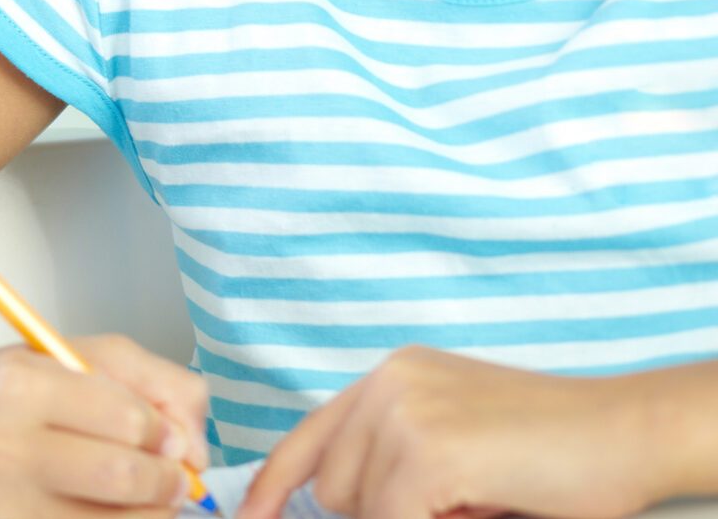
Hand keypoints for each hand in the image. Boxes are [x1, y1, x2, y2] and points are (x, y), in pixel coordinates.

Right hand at [0, 334, 209, 518]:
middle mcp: (1, 449)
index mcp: (18, 387)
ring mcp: (0, 507)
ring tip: (139, 498)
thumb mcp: (67, 355)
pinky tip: (104, 514)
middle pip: (127, 478)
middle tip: (169, 477)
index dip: (162, 430)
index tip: (159, 434)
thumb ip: (150, 380)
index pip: (131, 419)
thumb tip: (196, 448)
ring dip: (148, 515)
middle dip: (168, 481)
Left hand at [241, 347, 662, 518]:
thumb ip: (396, 465)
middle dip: (382, 515)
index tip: (253, 518)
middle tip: (461, 500)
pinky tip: (484, 504)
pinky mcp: (426, 453)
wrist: (629, 434)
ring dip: (413, 518)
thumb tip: (341, 507)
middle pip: (333, 487)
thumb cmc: (557, 453)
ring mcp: (403, 413)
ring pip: (360, 509)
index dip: (273, 486)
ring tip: (479, 496)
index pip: (308, 437)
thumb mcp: (457, 446)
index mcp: (391, 377)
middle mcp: (386, 383)